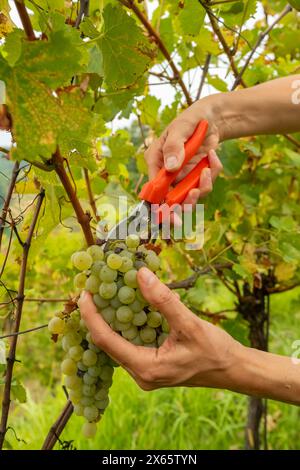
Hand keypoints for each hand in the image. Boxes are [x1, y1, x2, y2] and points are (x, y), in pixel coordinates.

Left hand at [78, 267, 240, 390]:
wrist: (233, 369)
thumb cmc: (215, 350)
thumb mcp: (189, 323)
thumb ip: (164, 300)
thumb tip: (140, 274)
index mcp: (146, 369)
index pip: (106, 341)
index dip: (91, 317)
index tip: (84, 293)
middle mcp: (141, 374)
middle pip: (108, 343)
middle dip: (98, 316)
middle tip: (93, 288)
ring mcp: (145, 371)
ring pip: (119, 343)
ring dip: (112, 319)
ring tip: (105, 293)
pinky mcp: (152, 365)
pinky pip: (131, 343)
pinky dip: (128, 324)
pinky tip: (128, 305)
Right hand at [144, 95, 223, 207]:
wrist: (211, 118)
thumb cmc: (191, 119)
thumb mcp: (180, 129)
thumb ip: (174, 147)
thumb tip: (171, 168)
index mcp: (155, 162)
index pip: (153, 189)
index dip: (160, 205)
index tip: (171, 214)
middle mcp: (167, 173)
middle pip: (171, 199)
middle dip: (185, 201)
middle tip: (195, 194)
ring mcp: (182, 176)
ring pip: (191, 195)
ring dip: (203, 185)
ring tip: (208, 168)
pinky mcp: (196, 176)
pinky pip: (205, 184)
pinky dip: (212, 173)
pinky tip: (214, 157)